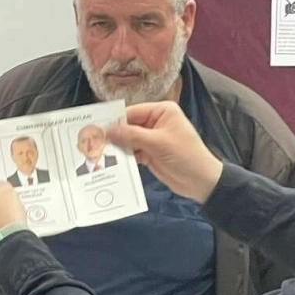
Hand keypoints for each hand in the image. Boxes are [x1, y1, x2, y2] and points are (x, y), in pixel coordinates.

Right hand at [107, 101, 223, 202]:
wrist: (201, 182)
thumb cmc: (185, 156)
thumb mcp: (159, 143)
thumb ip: (132, 136)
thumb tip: (108, 130)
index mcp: (162, 111)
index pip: (132, 112)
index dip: (115, 120)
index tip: (96, 128)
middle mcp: (155, 122)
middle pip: (128, 125)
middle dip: (114, 135)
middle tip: (92, 142)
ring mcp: (151, 139)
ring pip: (128, 140)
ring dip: (117, 147)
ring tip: (98, 153)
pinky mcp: (149, 154)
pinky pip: (131, 152)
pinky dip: (123, 157)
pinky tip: (111, 162)